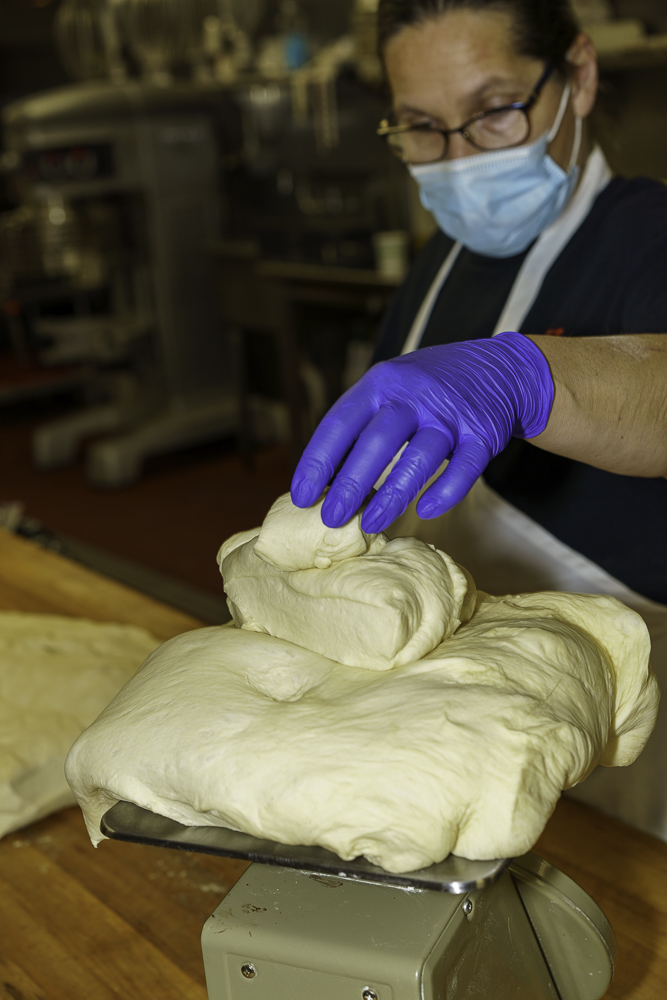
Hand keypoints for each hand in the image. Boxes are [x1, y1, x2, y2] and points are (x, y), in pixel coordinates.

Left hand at [291, 332, 553, 532]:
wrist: (500, 369)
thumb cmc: (428, 391)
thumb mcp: (390, 391)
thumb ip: (361, 427)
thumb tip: (322, 481)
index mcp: (381, 383)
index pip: (341, 423)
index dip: (318, 461)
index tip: (301, 496)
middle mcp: (414, 395)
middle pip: (377, 441)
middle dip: (351, 484)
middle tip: (332, 519)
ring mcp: (451, 414)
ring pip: (419, 456)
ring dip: (393, 494)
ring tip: (372, 524)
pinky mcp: (484, 433)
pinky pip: (464, 468)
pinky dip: (444, 492)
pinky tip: (425, 512)